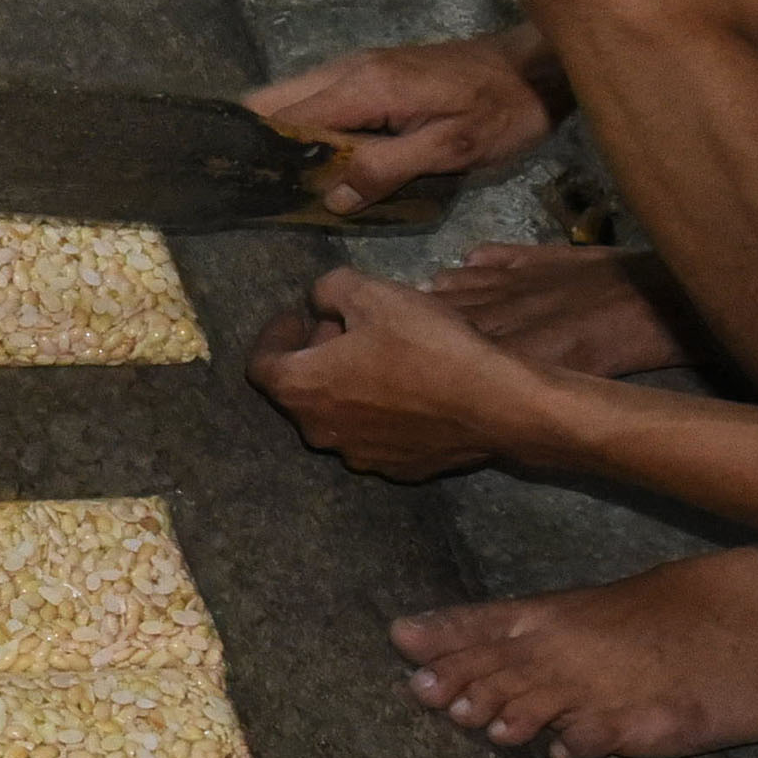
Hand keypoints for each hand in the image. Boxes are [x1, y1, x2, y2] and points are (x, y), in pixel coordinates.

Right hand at [241, 25, 564, 213]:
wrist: (535, 69)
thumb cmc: (499, 112)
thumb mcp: (451, 149)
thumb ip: (388, 169)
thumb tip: (333, 197)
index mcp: (362, 87)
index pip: (283, 116)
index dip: (259, 152)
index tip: (245, 190)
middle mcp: (348, 69)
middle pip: (272, 101)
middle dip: (259, 144)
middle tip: (261, 191)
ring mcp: (356, 67)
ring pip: (291, 98)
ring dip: (282, 138)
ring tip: (283, 184)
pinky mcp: (370, 73)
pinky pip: (317, 99)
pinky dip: (305, 128)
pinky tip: (317, 163)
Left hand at [249, 269, 564, 480]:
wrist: (496, 405)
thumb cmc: (427, 345)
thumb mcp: (373, 294)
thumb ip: (330, 289)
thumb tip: (321, 300)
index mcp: (302, 388)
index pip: (261, 364)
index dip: (275, 334)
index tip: (297, 315)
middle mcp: (321, 432)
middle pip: (301, 389)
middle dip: (315, 354)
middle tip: (344, 325)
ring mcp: (360, 457)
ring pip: (339, 413)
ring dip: (347, 383)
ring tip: (381, 353)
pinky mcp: (399, 469)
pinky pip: (375, 433)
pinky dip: (379, 408)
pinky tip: (412, 387)